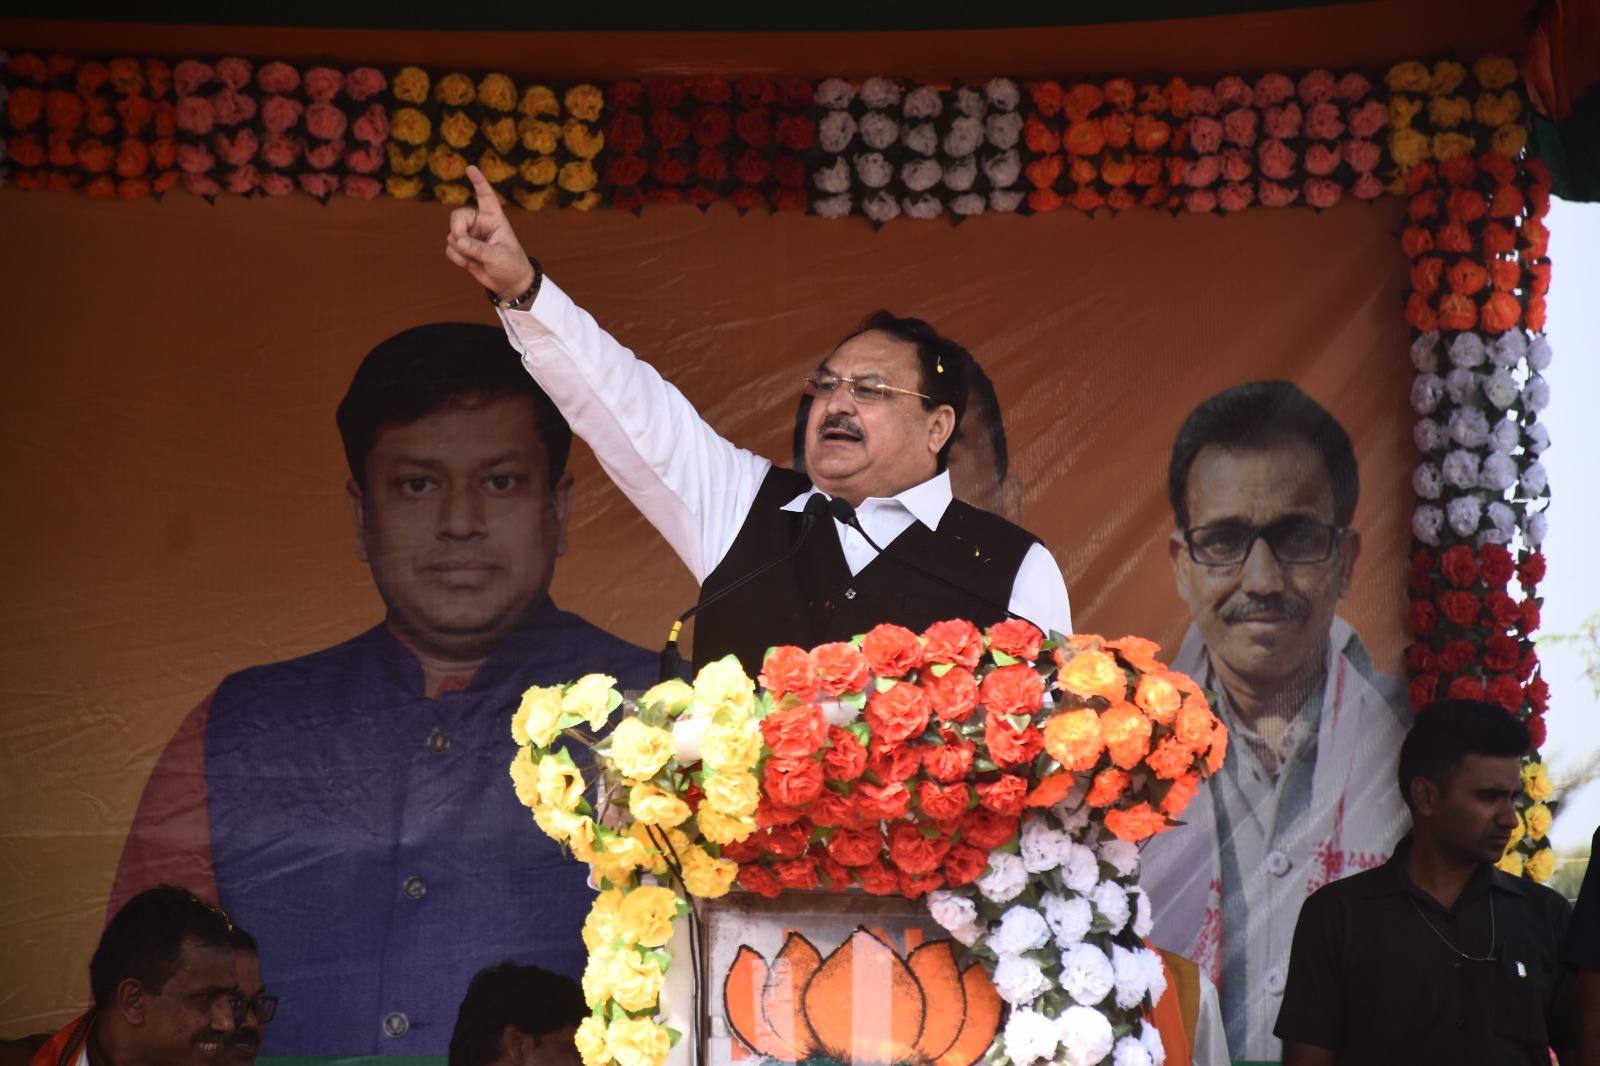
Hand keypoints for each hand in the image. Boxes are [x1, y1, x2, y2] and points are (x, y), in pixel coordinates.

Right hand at [445, 165, 535, 299]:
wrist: (510, 284)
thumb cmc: (512, 266)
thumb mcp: (499, 256)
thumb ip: (479, 249)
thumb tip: (459, 242)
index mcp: (495, 219)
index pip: (486, 196)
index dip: (479, 182)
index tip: (471, 168)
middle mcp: (481, 224)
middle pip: (457, 217)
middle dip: (457, 231)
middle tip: (464, 243)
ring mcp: (471, 236)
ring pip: (452, 235)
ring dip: (460, 250)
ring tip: (476, 260)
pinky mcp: (463, 249)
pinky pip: (450, 248)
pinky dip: (457, 258)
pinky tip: (471, 265)